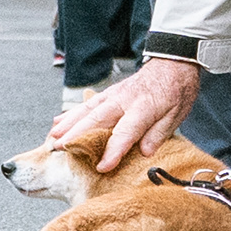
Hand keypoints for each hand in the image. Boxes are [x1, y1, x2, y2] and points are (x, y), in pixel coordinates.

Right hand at [49, 55, 202, 169]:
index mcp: (144, 107)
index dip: (113, 150)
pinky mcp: (109, 93)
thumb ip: (159, 134)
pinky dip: (71, 113)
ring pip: (86, 110)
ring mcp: (114, 94)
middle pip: (97, 119)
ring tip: (53, 137)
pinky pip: (87, 104)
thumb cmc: (177, 91)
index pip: (125, 132)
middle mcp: (124, 100)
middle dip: (77, 135)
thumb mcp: (177, 115)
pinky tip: (58, 122)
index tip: (101, 167)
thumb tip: (144, 153)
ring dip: (68, 124)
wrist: (173, 63)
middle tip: (60, 150)